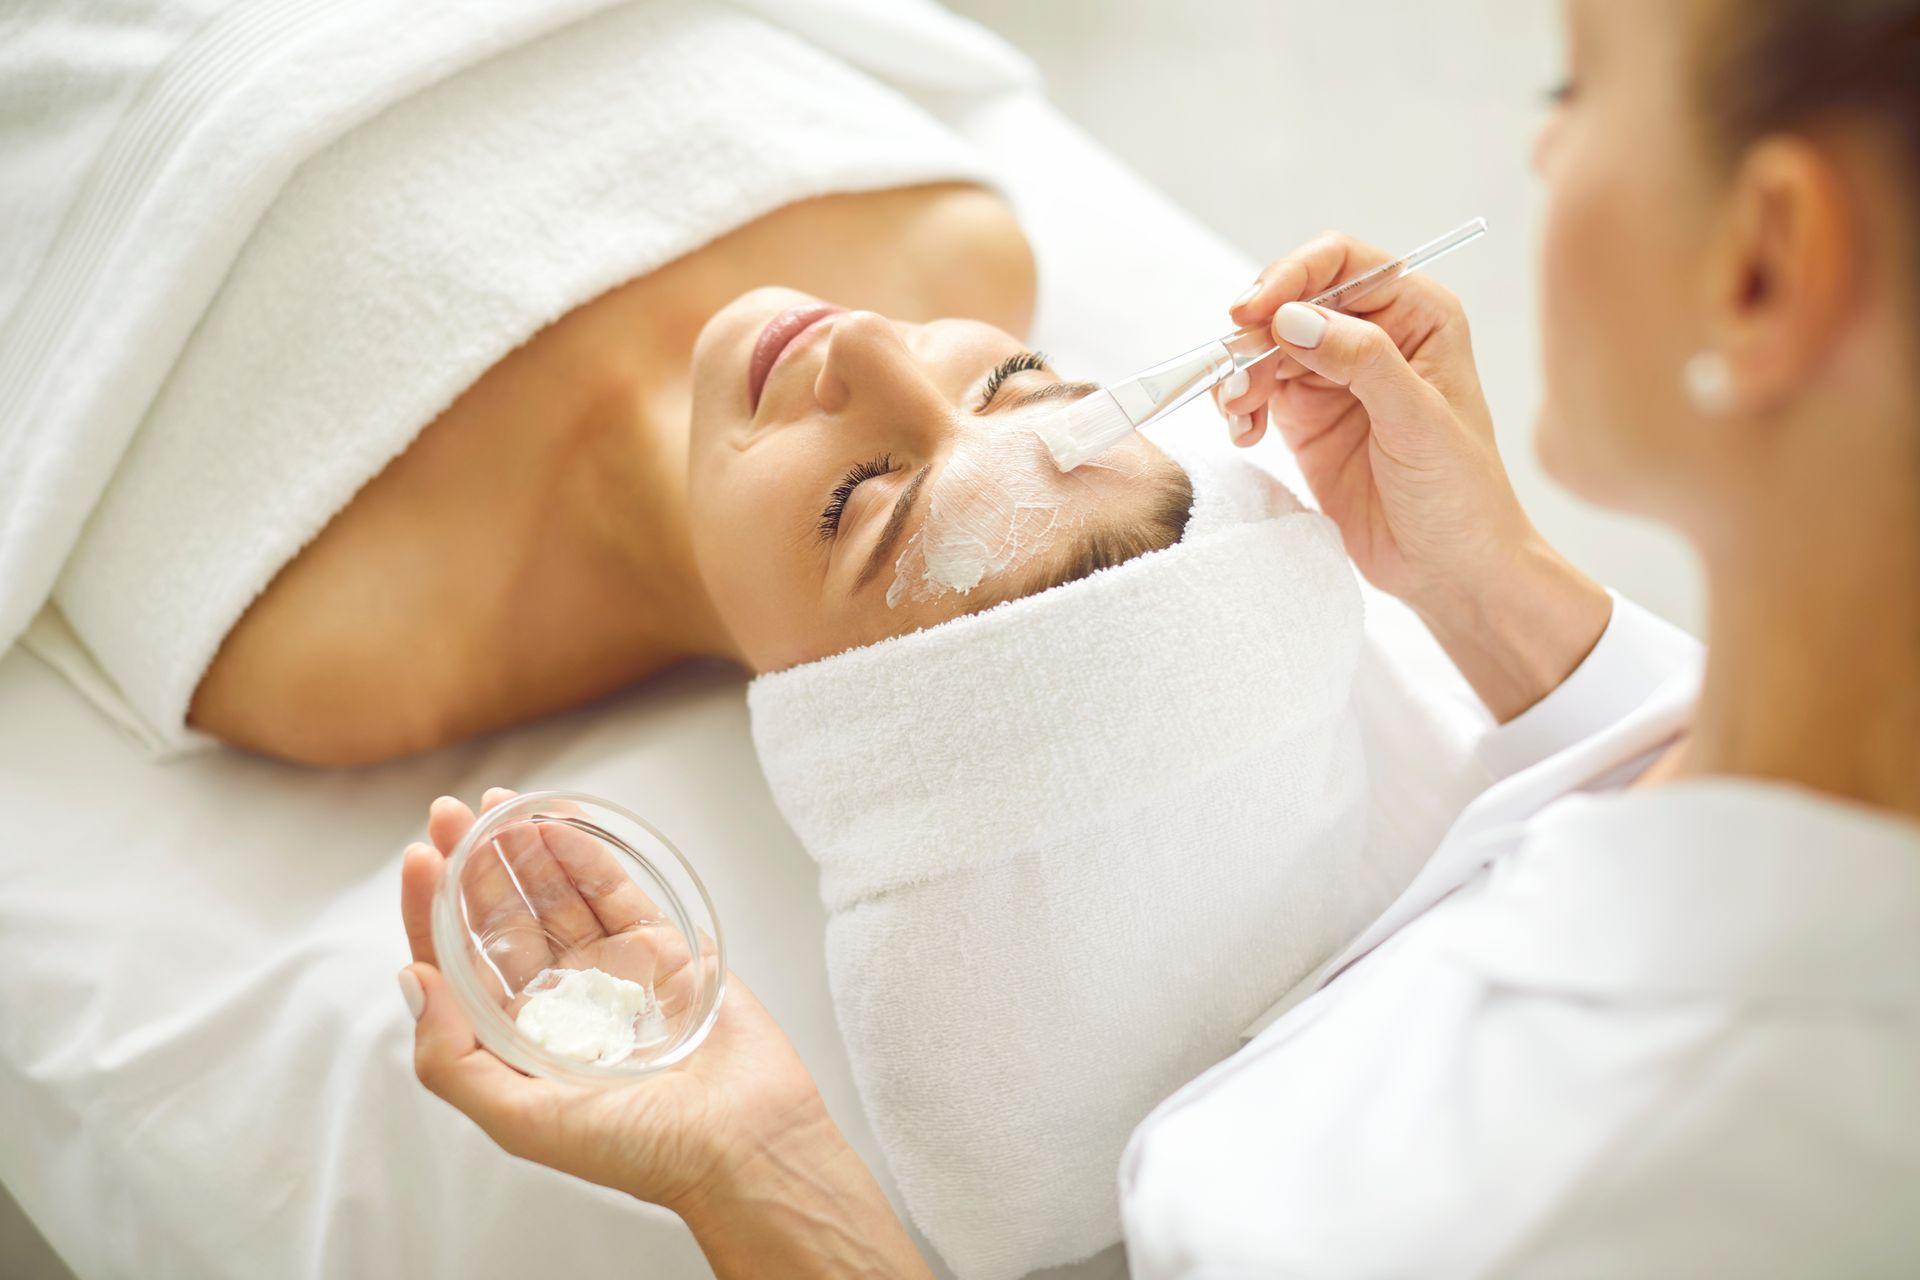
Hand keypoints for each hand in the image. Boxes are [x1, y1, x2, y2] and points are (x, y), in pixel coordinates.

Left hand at [399, 788, 929, 1277]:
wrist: (742, 1144)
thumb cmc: (638, 1149)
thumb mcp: (521, 1122)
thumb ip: (451, 1059)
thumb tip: (413, 978)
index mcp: (516, 1042)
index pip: (458, 963)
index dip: (433, 910)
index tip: (418, 859)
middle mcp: (557, 1001)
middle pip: (502, 919)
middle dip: (472, 864)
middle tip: (448, 814)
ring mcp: (610, 969)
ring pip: (555, 895)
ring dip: (523, 847)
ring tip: (498, 805)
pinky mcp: (662, 947)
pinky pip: (614, 890)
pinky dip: (583, 854)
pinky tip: (554, 824)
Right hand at [1219, 232, 1612, 719]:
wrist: (1451, 571)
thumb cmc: (1461, 495)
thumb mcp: (1418, 421)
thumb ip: (1360, 361)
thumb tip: (1292, 317)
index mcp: (1417, 316)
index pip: (1342, 263)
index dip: (1292, 276)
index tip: (1253, 312)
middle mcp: (1374, 336)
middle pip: (1292, 302)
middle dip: (1255, 334)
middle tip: (1235, 376)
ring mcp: (1336, 377)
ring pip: (1266, 347)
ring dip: (1240, 374)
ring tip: (1239, 416)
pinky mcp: (1307, 417)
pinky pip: (1257, 391)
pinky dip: (1239, 406)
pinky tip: (1245, 435)